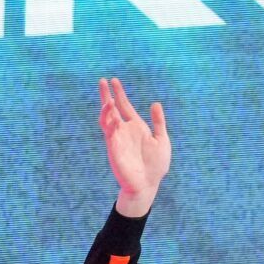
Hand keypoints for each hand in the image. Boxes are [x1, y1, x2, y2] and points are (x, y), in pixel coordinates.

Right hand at [98, 76, 170, 213]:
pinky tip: (111, 114)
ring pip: (107, 119)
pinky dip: (109, 122)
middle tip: (102, 81)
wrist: (148, 183)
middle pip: (112, 109)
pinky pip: (109, 132)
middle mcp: (125, 130)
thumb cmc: (155, 164)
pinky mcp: (114, 147)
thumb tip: (155, 103)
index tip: (114, 80)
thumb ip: (158, 122)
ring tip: (109, 99)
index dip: (119, 93)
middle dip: (107, 95)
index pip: (125, 106)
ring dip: (107, 108)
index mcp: (137, 127)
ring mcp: (118, 138)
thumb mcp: (161, 139)